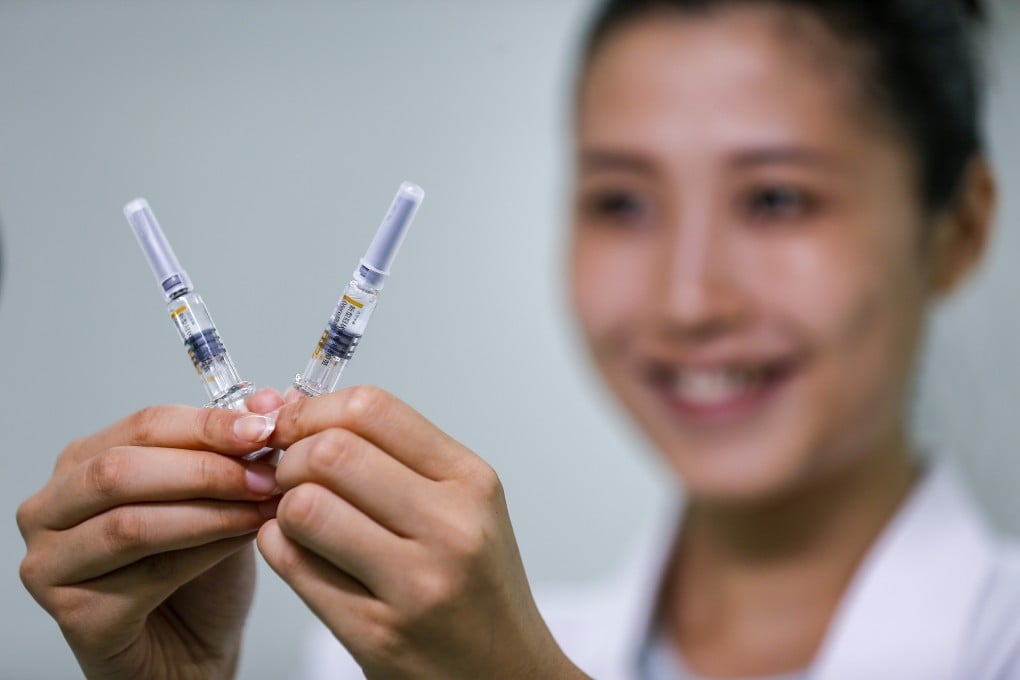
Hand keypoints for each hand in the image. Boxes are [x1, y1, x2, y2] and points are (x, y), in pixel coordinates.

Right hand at [17, 397, 281, 679]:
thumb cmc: (199, 574)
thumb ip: (240, 448)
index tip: (266, 427)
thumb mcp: (226, 497)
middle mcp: (51, 508)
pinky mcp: (73, 615)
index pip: (144, 425)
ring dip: (209, 511)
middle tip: (268, 473)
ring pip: (132, 523)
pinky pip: (144, 574)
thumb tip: (273, 398)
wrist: (193, 650)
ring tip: (265, 508)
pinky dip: (203, 553)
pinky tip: (243, 544)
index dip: (209, 424)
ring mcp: (51, 564)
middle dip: (207, 468)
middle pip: (123, 469)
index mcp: (83, 462)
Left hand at [256, 386, 587, 678]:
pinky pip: (294, 565)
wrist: (504, 674)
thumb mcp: (464, 506)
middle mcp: (451, 528)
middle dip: (292, 459)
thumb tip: (297, 411)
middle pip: (331, 452)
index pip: (373, 409)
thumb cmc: (476, 587)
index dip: (315, 410)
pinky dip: (280, 549)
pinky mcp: (377, 634)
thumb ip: (393, 457)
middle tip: (294, 478)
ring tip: (302, 520)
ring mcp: (415, 584)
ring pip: (305, 507)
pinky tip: (303, 554)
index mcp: (472, 483)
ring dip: (284, 508)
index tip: (296, 426)